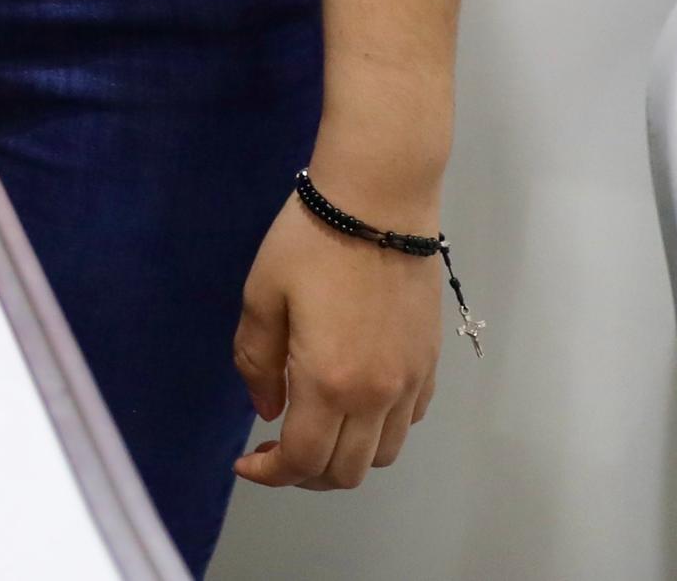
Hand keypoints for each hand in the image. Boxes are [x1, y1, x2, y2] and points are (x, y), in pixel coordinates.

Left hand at [232, 192, 446, 489]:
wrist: (379, 203)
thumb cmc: (311, 242)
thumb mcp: (262, 297)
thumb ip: (258, 363)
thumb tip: (268, 411)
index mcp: (330, 382)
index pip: (304, 460)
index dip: (271, 474)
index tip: (247, 463)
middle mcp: (378, 395)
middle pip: (347, 471)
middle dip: (306, 474)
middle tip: (276, 450)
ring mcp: (410, 381)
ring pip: (383, 454)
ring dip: (345, 457)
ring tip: (314, 430)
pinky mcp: (429, 364)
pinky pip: (408, 421)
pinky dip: (378, 430)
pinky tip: (352, 403)